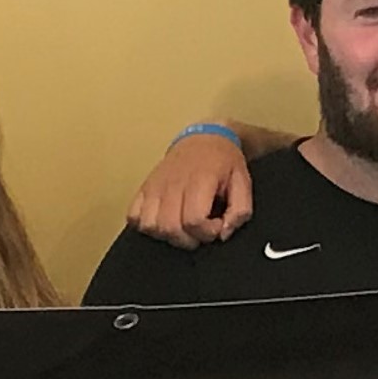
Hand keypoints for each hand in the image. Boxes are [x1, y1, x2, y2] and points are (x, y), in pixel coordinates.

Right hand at [125, 131, 253, 246]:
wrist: (204, 138)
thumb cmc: (223, 162)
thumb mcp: (243, 183)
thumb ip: (240, 212)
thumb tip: (224, 233)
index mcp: (200, 180)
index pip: (193, 220)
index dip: (207, 232)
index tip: (216, 225)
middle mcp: (173, 183)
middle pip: (169, 228)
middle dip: (188, 240)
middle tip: (200, 231)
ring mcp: (155, 185)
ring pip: (149, 226)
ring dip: (166, 235)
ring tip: (181, 228)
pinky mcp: (144, 188)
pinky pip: (133, 216)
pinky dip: (145, 226)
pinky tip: (162, 222)